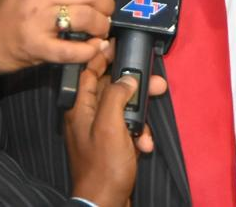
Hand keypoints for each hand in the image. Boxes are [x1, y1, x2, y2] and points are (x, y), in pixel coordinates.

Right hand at [0, 0, 116, 74]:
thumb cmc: (5, 10)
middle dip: (107, 5)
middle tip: (106, 13)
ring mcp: (37, 20)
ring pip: (86, 17)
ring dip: (102, 26)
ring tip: (100, 31)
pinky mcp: (35, 46)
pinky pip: (71, 49)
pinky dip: (89, 51)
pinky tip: (93, 49)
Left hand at [65, 49, 164, 206]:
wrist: (105, 204)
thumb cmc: (103, 167)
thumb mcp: (110, 126)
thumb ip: (116, 96)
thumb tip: (126, 79)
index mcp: (80, 108)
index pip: (88, 72)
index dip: (102, 56)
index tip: (118, 45)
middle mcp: (87, 116)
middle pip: (112, 89)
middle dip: (134, 87)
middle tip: (155, 83)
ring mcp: (100, 131)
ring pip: (124, 109)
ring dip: (141, 115)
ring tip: (150, 120)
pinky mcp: (112, 145)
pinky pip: (128, 129)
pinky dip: (139, 134)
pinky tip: (144, 144)